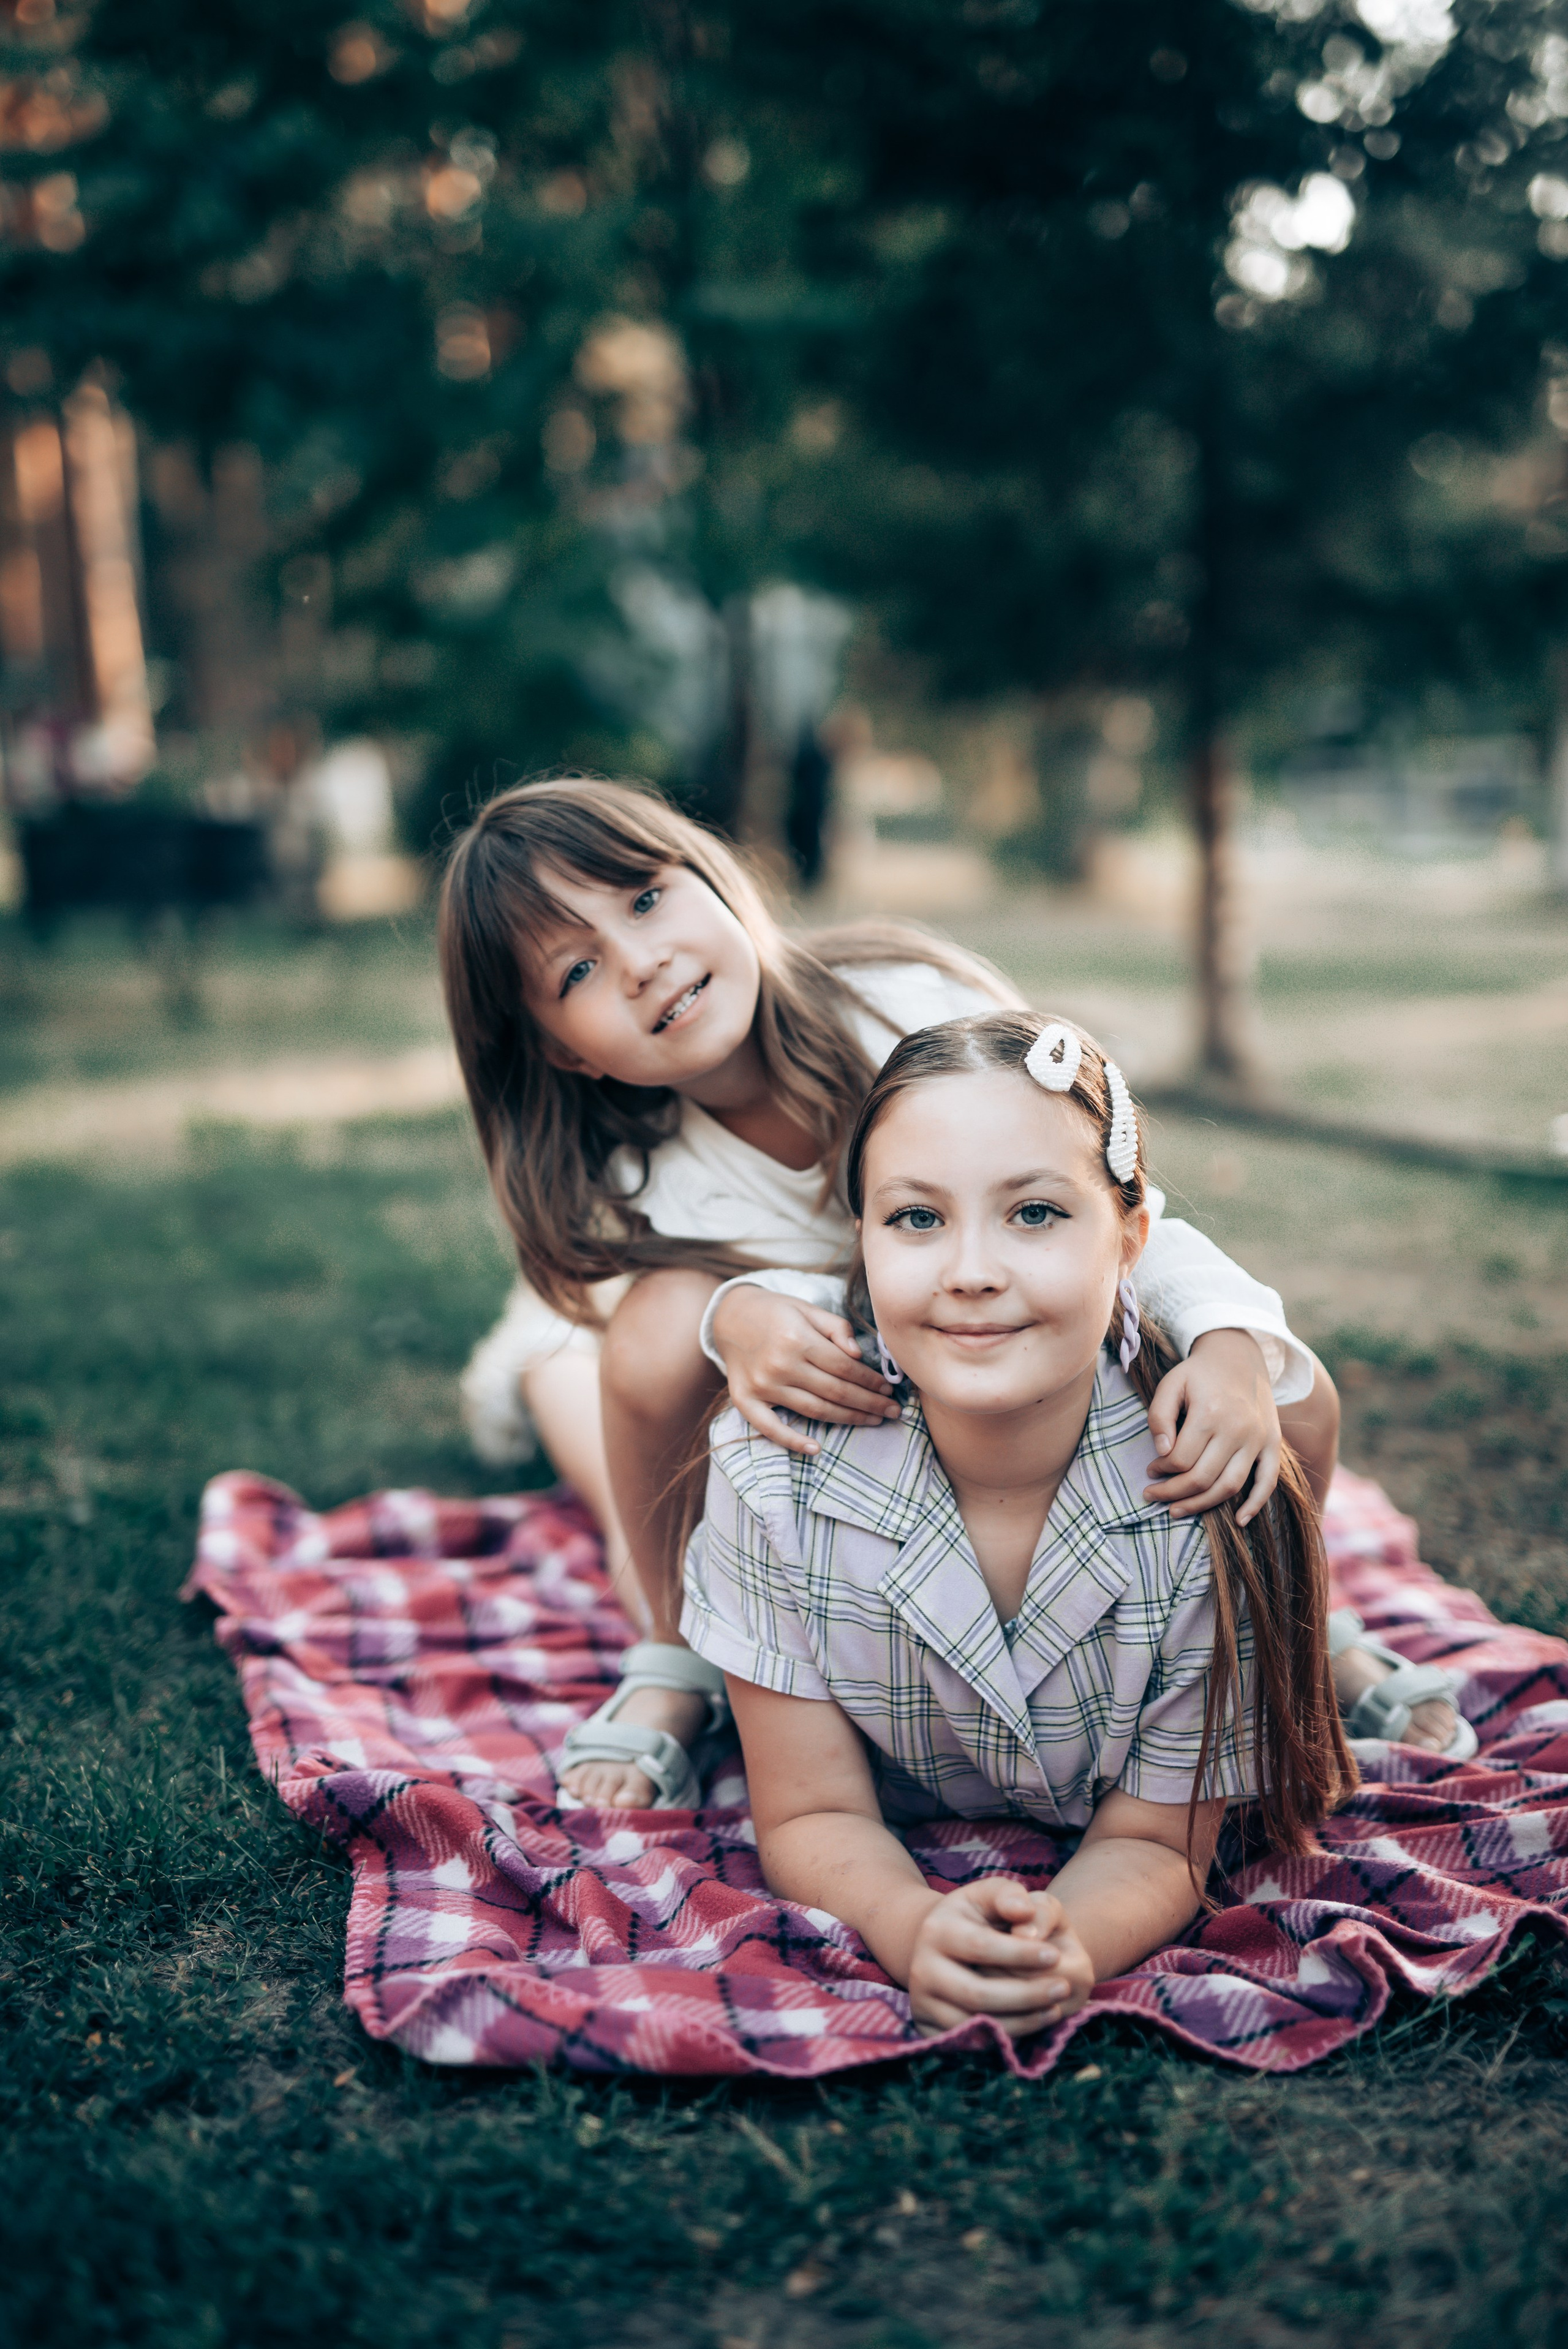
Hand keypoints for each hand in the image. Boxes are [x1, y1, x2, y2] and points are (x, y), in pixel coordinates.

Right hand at [711, 1287, 900, 1457]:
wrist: (728, 1316)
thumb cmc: (776, 1311)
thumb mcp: (808, 1309)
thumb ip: (837, 1328)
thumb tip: (859, 1357)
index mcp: (796, 1338)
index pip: (845, 1368)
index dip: (871, 1381)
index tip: (888, 1389)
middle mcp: (779, 1365)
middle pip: (835, 1391)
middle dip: (868, 1403)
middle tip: (892, 1411)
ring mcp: (762, 1386)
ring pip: (814, 1410)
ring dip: (847, 1419)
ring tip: (872, 1421)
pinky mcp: (745, 1400)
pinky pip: (770, 1427)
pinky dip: (792, 1441)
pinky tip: (815, 1449)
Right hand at [906, 1878, 1092, 2039]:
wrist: (937, 1947)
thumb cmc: (974, 1917)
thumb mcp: (987, 1894)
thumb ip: (1009, 1895)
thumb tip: (1025, 1912)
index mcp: (936, 1930)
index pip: (980, 1946)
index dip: (1020, 1954)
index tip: (1055, 1954)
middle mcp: (921, 1969)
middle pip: (977, 1994)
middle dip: (1026, 1995)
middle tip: (1064, 1988)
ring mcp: (922, 2003)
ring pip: (976, 2024)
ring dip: (1022, 2022)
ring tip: (1055, 2009)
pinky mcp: (928, 2030)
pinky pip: (970, 2044)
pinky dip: (1004, 2038)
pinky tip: (1032, 2024)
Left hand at [1143, 1328, 1279, 1524]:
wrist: (1239, 1357)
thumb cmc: (1199, 1374)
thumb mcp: (1171, 1384)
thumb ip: (1159, 1416)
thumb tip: (1161, 1453)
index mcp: (1210, 1412)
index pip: (1181, 1459)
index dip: (1161, 1470)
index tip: (1150, 1470)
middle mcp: (1238, 1429)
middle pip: (1203, 1478)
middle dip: (1173, 1493)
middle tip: (1153, 1496)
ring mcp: (1258, 1439)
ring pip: (1231, 1486)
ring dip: (1203, 1505)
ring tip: (1177, 1510)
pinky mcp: (1272, 1444)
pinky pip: (1268, 1482)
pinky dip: (1256, 1505)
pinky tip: (1239, 1521)